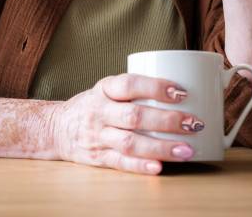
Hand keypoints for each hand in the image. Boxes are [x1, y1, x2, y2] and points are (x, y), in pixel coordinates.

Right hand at [49, 73, 204, 174]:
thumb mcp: (108, 88)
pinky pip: (120, 162)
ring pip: (130, 142)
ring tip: (187, 150)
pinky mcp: (97, 157)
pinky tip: (160, 167)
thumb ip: (136, 88)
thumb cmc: (94, 105)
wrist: (57, 127)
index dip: (155, 87)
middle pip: (134, 116)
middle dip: (167, 120)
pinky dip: (140, 166)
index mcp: (104, 89)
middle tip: (194, 123)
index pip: (129, 84)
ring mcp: (97, 136)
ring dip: (161, 147)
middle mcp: (99, 111)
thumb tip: (184, 89)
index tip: (181, 92)